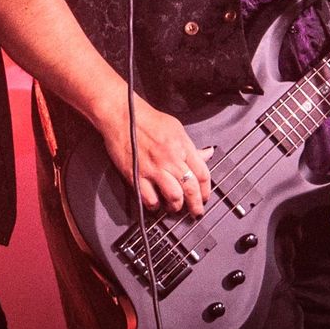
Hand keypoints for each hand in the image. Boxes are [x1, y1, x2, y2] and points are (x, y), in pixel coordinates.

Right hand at [95, 94, 213, 216]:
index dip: (206, 191)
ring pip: (174, 197)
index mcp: (183, 147)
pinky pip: (150, 199)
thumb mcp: (177, 128)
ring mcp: (153, 169)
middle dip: (196, 205)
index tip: (205, 198)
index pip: (203, 174)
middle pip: (190, 189)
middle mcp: (171, 159)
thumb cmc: (149, 120)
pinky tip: (156, 204)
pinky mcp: (136, 176)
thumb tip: (207, 155)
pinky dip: (155, 206)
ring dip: (176, 206)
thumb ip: (191, 147)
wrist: (122, 116)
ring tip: (175, 207)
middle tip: (196, 212)